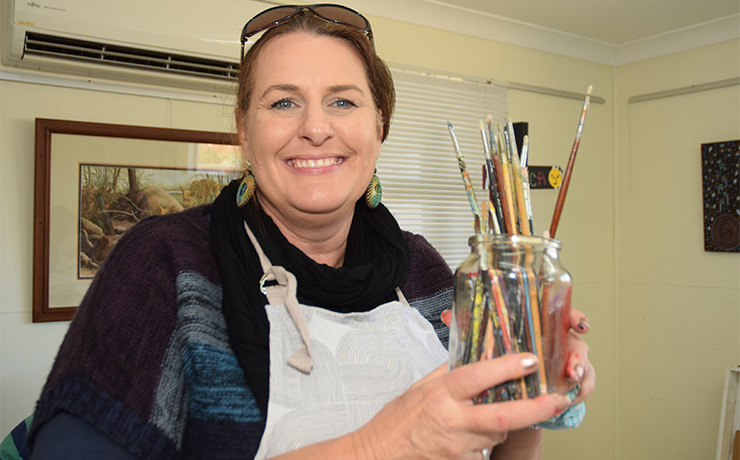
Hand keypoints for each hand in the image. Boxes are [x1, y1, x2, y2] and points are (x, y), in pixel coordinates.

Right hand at [354, 354, 570, 459]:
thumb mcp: (419, 388)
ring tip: (497, 411)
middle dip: (535, 408)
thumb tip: (472, 356)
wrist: (380, 454)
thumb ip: (447, 374)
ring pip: (497, 432)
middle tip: (558, 399)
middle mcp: (451, 420)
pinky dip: (487, 440)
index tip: (530, 359)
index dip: (505, 368)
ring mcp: (457, 446)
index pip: (477, 377)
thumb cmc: (396, 421)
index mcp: (440, 394)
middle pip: (502, 415)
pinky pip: (484, 450)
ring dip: (505, 422)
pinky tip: (474, 434)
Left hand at [440, 308, 594, 407]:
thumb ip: (473, 326)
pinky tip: (569, 395)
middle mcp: (556, 340)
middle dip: (577, 350)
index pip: (559, 312)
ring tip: (571, 376)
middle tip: (572, 360)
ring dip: (577, 369)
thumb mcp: (489, 339)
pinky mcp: (569, 382)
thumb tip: (448, 315)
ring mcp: (565, 361)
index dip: (572, 315)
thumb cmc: (503, 355)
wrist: (512, 384)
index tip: (577, 323)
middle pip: (574, 339)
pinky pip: (579, 386)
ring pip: (578, 363)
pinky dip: (576, 390)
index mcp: (540, 323)